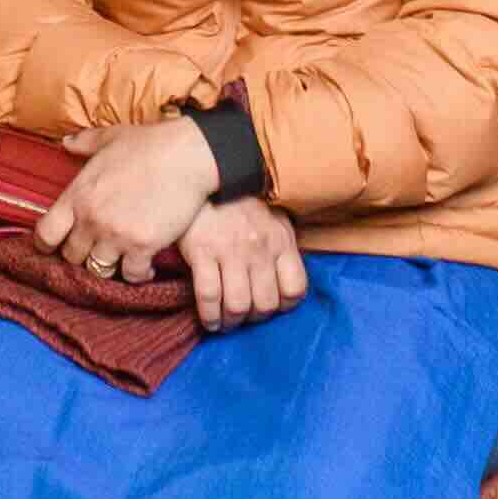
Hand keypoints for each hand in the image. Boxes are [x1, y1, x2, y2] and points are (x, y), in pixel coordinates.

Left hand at [36, 116, 222, 282]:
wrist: (187, 155)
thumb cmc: (150, 144)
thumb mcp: (110, 138)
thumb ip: (84, 143)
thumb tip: (66, 142)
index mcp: (78, 195)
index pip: (46, 234)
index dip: (46, 245)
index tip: (55, 247)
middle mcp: (92, 219)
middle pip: (72, 257)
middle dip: (82, 255)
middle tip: (97, 249)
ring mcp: (116, 235)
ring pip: (99, 270)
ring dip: (109, 265)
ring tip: (120, 258)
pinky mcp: (143, 246)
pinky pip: (132, 274)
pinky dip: (138, 273)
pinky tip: (145, 265)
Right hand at [183, 197, 308, 325]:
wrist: (204, 176)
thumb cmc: (240, 204)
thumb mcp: (273, 219)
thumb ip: (281, 249)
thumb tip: (284, 283)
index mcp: (281, 240)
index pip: (295, 290)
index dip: (283, 307)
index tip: (271, 308)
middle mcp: (260, 248)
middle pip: (266, 304)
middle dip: (255, 319)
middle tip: (244, 317)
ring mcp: (230, 251)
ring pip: (238, 306)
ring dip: (232, 322)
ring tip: (226, 323)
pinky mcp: (202, 252)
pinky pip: (209, 297)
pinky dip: (210, 317)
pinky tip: (210, 321)